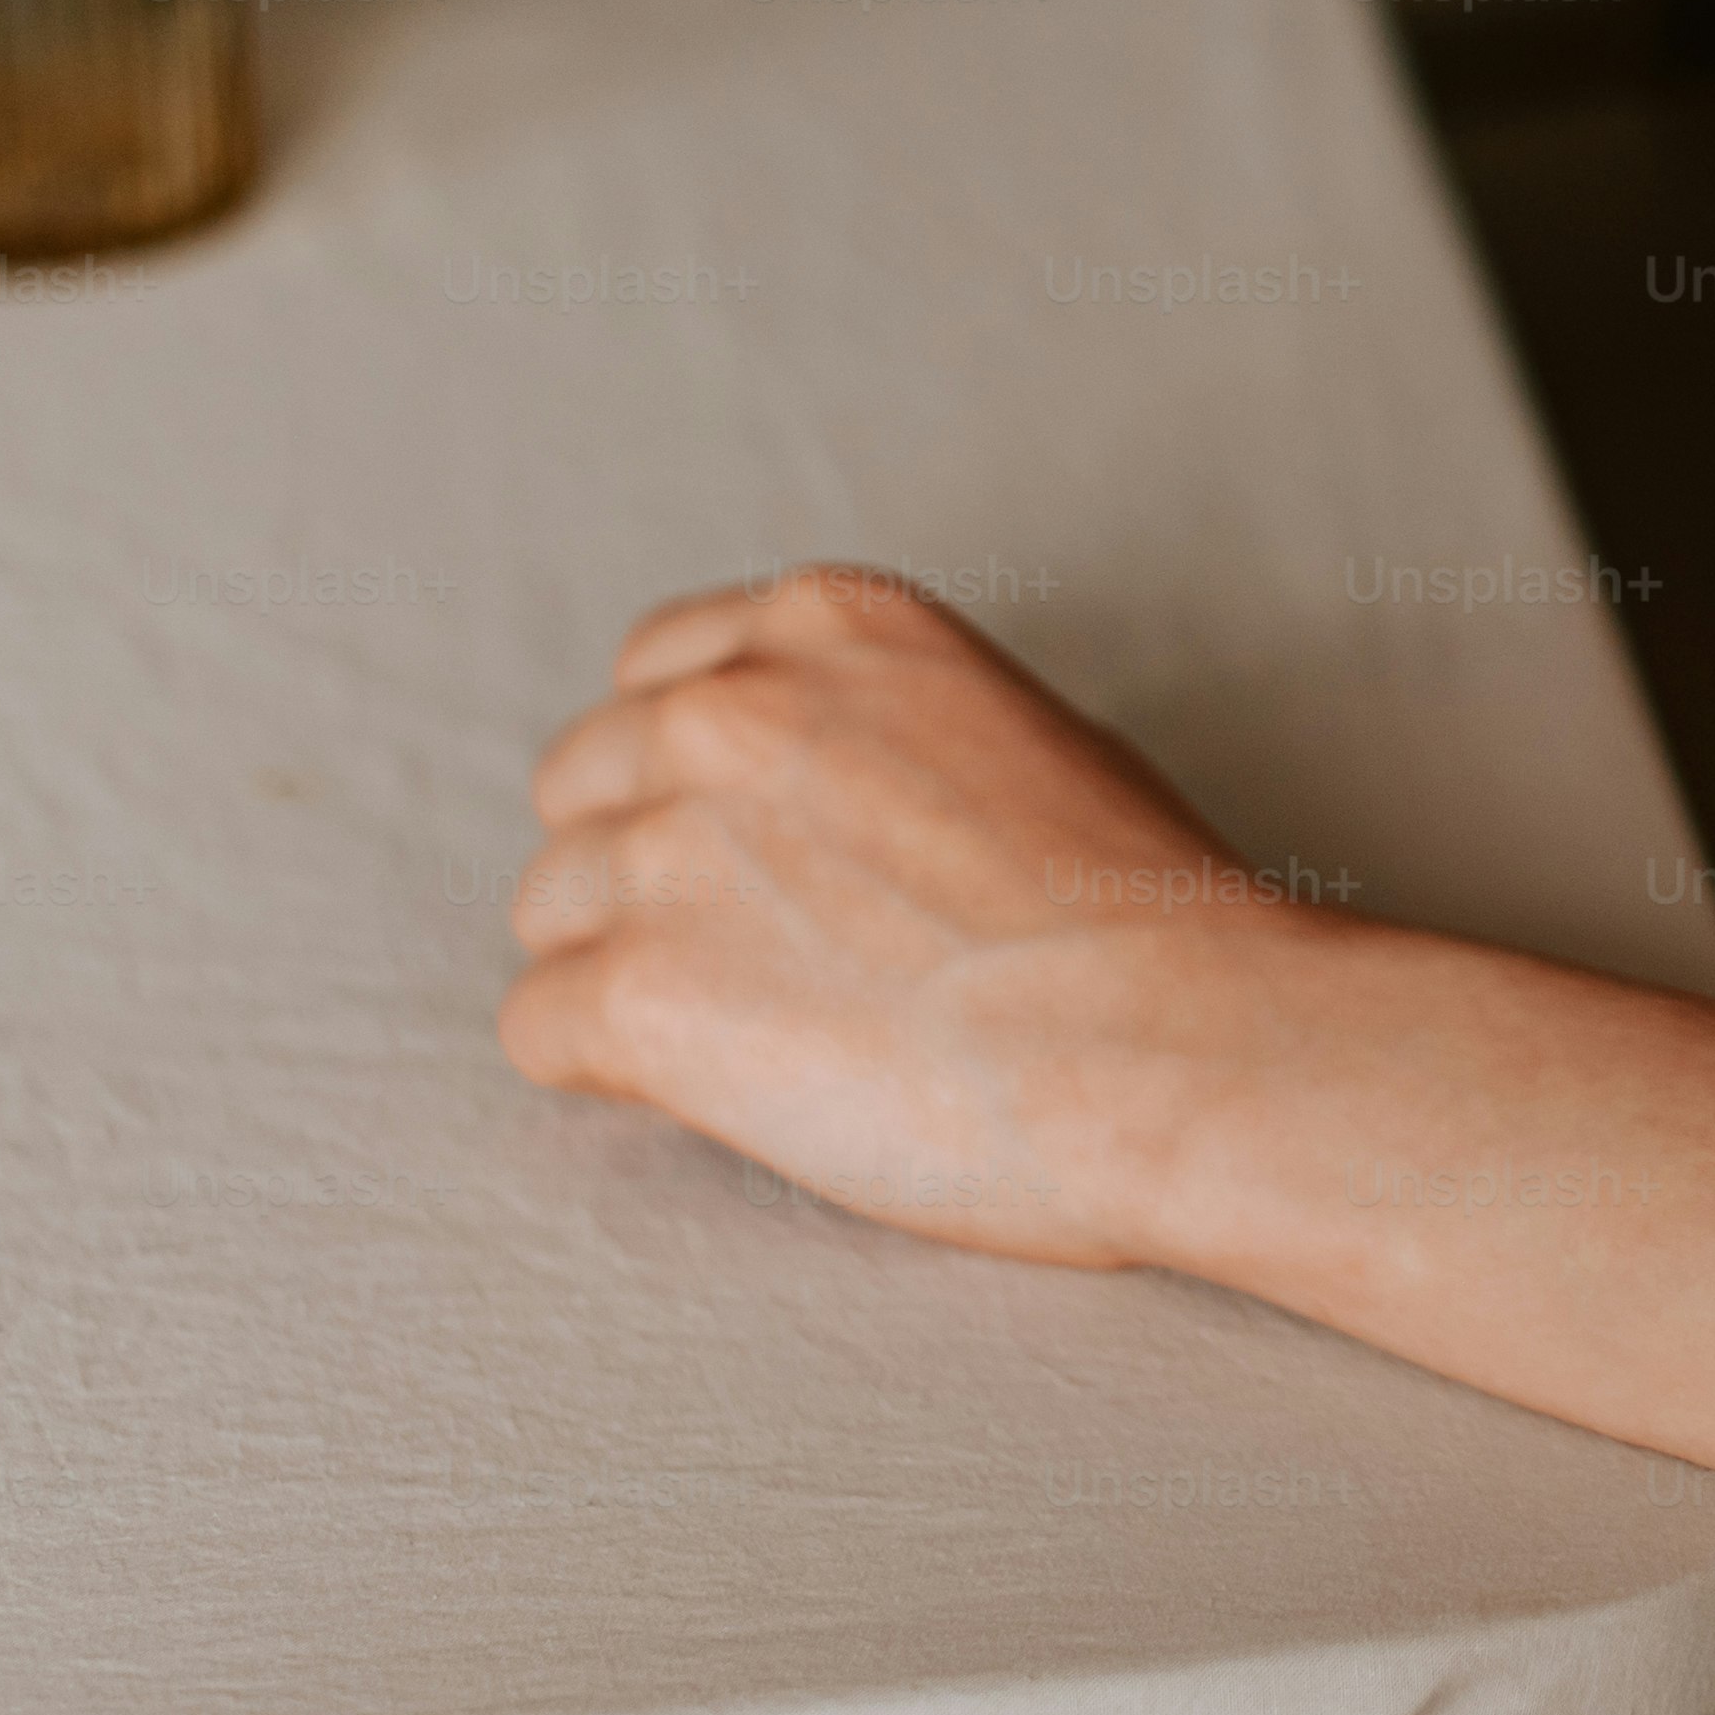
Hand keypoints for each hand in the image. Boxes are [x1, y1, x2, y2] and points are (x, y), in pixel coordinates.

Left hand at [495, 568, 1316, 1267]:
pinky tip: (738, 1093)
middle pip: (586, 788)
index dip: (697, 773)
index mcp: (829, 622)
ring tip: (775, 1036)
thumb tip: (820, 802)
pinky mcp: (634, 991)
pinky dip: (619, 1074)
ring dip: (634, 973)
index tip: (757, 843)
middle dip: (651, 869)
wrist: (1174, 1047)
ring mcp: (667, 845)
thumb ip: (886, 729)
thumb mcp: (1029, 731)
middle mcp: (727, 707)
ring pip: (553, 912)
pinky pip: (540, 1031)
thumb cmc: (1145, 918)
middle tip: (769, 957)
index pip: (661, 672)